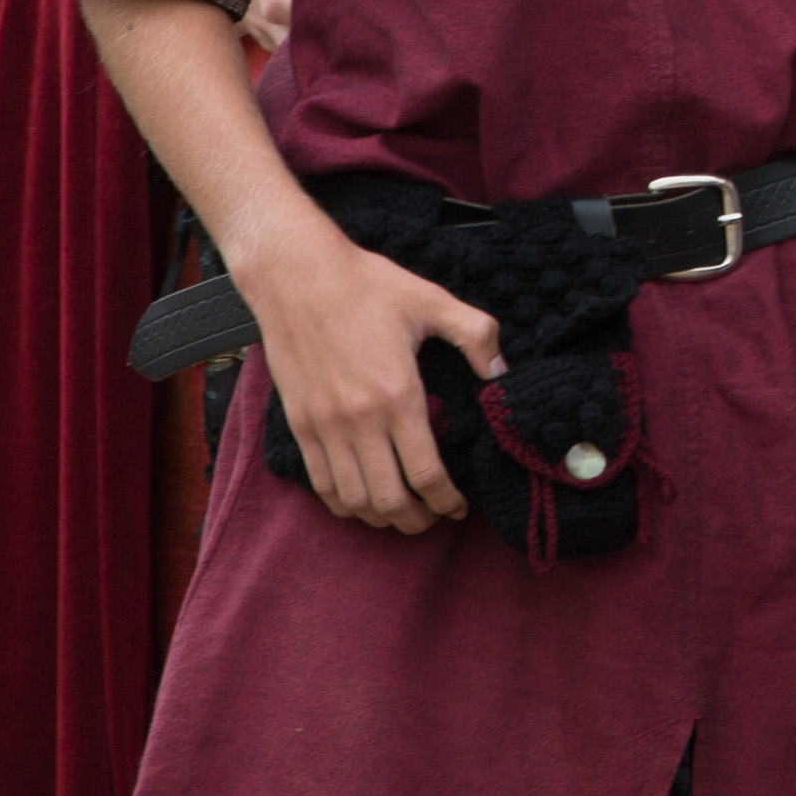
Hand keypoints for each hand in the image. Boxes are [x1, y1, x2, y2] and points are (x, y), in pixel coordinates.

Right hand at [238, 213, 490, 533]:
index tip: (459, 506)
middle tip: (434, 517)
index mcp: (396, 395)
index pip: (426, 474)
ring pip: (353, 500)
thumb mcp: (431, 300)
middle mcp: (358, 420)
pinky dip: (343, 503)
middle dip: (417, 520)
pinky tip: (361, 500)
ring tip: (401, 514)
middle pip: (389, 500)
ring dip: (380, 518)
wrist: (295, 275)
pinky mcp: (300, 424)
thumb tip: (500, 370)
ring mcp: (324, 425)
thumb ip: (476, 334)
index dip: (447, 501)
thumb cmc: (363, 285)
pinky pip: (320, 483)